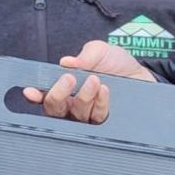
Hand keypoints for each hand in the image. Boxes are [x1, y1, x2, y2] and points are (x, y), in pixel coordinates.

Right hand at [23, 40, 156, 122]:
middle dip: (58, 94)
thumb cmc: (117, 64)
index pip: (45, 95)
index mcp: (66, 88)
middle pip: (55, 109)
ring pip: (76, 114)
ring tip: (95, 80)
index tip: (30, 91)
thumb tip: (67, 62)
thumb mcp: (100, 51)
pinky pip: (97, 119)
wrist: (144, 76)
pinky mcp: (106, 123)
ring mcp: (89, 116)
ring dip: (83, 96)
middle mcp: (73, 104)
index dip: (35, 95)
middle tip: (69, 79)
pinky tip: (105, 90)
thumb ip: (85, 55)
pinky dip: (99, 103)